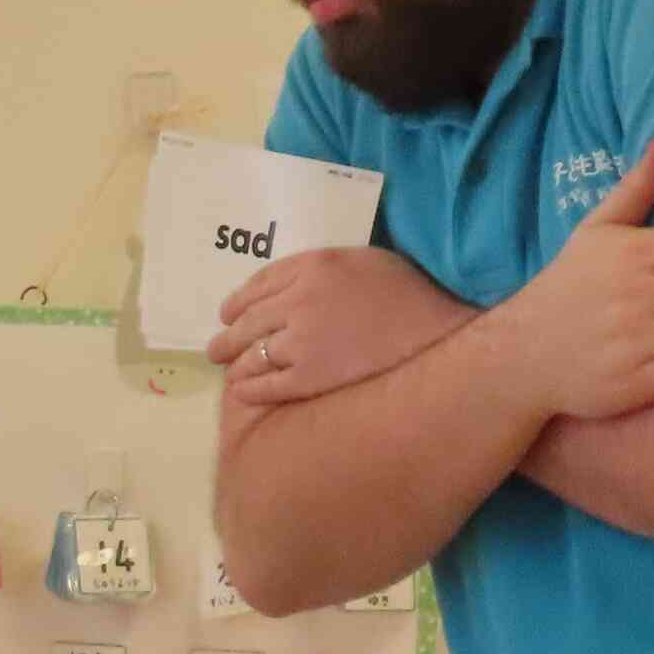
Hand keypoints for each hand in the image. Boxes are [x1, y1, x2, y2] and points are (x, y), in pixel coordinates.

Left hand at [208, 246, 470, 409]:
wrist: (438, 333)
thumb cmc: (408, 295)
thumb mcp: (361, 262)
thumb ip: (320, 271)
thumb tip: (286, 289)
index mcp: (313, 265)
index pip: (258, 285)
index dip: (238, 303)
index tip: (228, 314)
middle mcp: (299, 299)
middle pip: (246, 322)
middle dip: (226, 338)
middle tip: (216, 349)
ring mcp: (302, 340)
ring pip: (250, 354)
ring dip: (235, 365)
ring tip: (230, 372)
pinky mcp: (309, 376)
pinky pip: (265, 385)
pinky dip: (248, 388)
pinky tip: (242, 391)